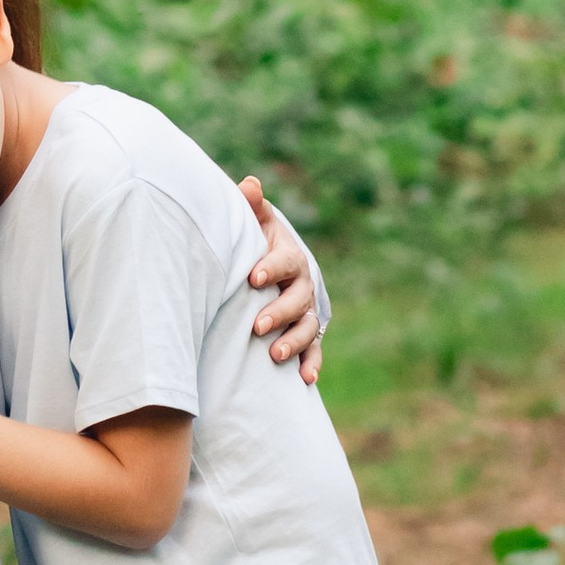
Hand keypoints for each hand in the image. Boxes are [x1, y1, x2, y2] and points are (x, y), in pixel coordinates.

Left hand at [238, 176, 322, 383]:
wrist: (269, 268)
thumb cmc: (255, 243)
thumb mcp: (254, 223)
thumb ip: (251, 206)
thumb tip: (250, 184)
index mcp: (288, 257)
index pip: (285, 261)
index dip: (271, 268)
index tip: (253, 277)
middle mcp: (301, 285)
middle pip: (297, 299)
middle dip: (279, 312)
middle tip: (258, 325)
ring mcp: (305, 311)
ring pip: (307, 328)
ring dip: (294, 342)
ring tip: (276, 355)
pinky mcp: (306, 334)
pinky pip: (314, 351)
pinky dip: (311, 364)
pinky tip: (304, 380)